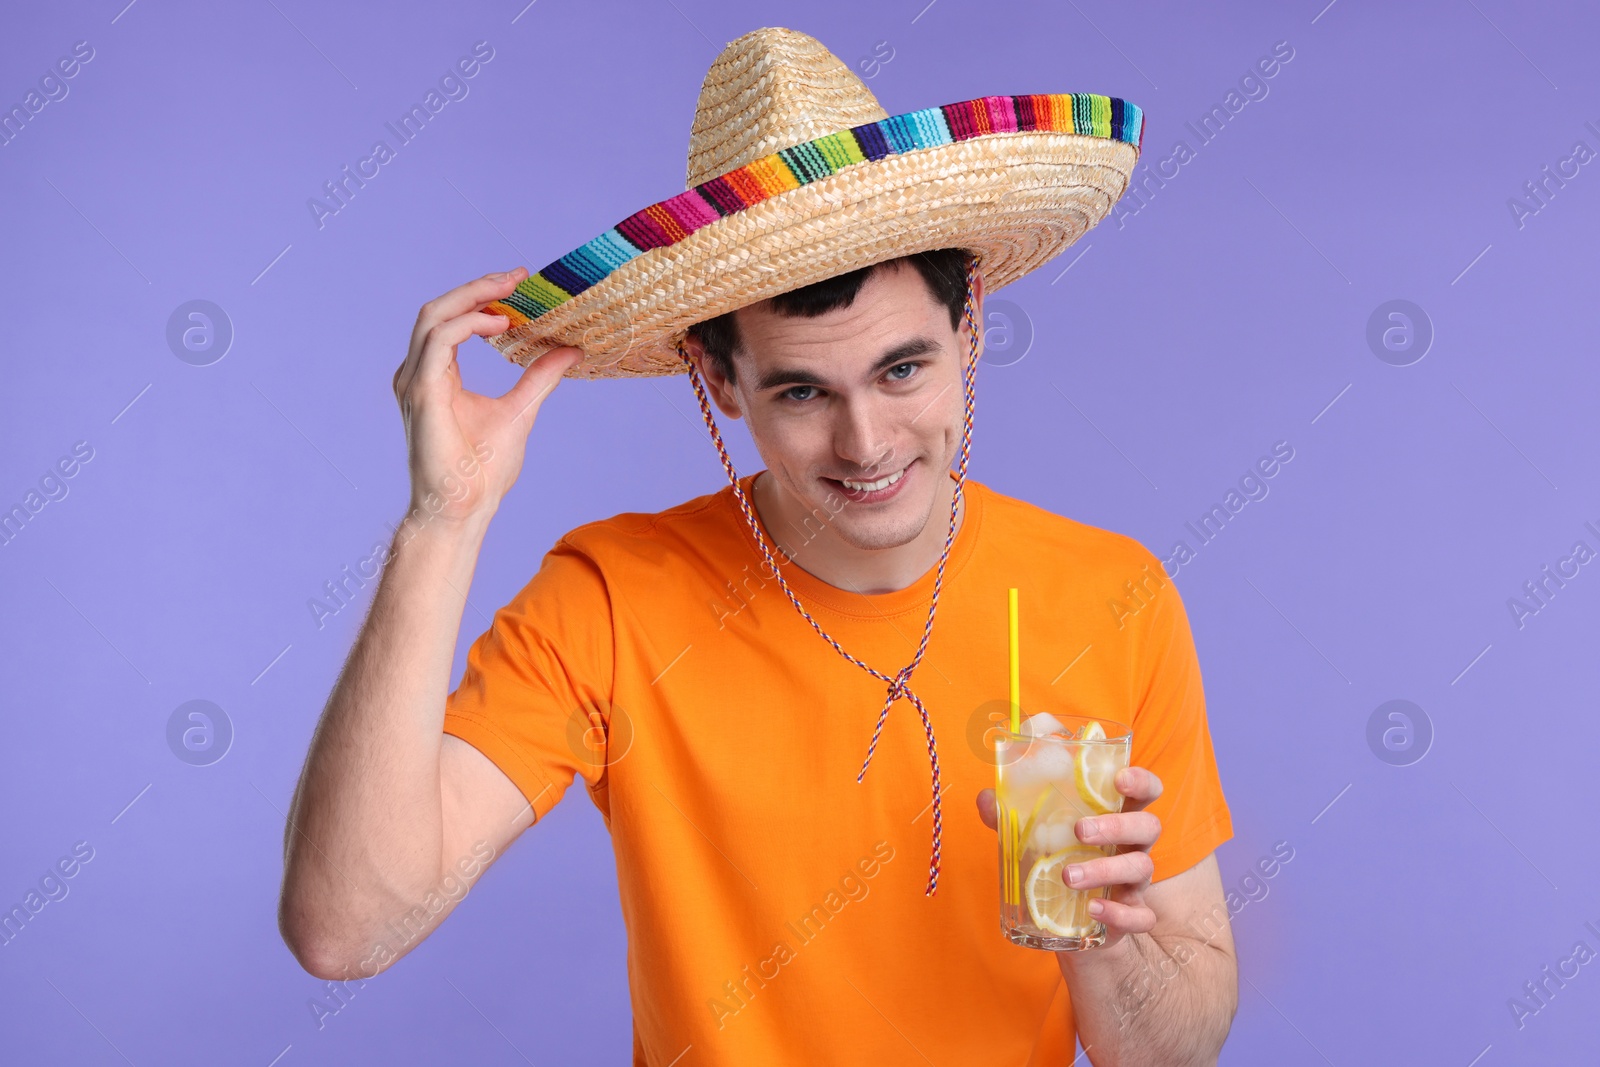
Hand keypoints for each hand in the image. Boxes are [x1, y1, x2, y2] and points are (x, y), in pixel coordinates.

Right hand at [392, 268, 583, 525]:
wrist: (464, 509)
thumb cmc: (482, 472)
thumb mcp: (521, 411)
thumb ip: (539, 377)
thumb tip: (569, 351)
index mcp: (434, 375)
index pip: (451, 319)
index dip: (482, 296)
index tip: (519, 284)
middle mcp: (418, 373)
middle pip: (438, 309)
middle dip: (478, 287)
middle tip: (517, 278)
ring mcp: (414, 382)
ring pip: (434, 316)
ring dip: (473, 298)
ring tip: (510, 294)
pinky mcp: (421, 393)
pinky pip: (439, 341)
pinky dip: (468, 325)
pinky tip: (499, 326)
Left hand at [975, 765, 1163, 950]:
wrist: (1070, 921)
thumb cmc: (1060, 861)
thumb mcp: (1037, 836)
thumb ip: (1014, 816)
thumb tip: (986, 798)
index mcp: (1117, 817)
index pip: (1145, 791)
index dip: (1140, 781)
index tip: (1119, 779)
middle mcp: (1133, 846)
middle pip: (1148, 826)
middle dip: (1117, 825)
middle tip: (1079, 831)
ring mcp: (1136, 882)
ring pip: (1141, 868)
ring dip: (1104, 870)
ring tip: (1067, 875)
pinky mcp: (1131, 915)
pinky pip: (1141, 916)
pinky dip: (1119, 913)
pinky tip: (1093, 909)